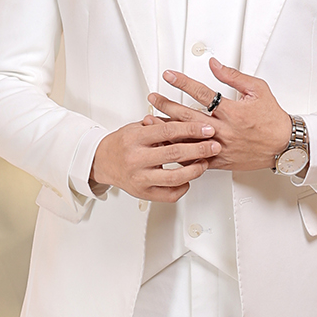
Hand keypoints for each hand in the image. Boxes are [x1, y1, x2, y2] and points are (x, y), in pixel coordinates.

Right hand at [90, 116, 220, 202]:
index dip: (191, 129)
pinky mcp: (143, 194)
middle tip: (214, 146)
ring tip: (204, 163)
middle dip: (199, 149)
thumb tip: (189, 122)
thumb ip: (161, 126)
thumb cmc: (122, 143)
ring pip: (175, 177)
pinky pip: (170, 194)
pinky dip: (183, 187)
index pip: (168, 131)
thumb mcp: (138, 128)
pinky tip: (188, 179)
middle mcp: (136, 159)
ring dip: (195, 170)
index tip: (207, 128)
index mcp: (135, 139)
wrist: (102, 161)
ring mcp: (140, 178)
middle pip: (174, 153)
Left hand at [147, 60, 292, 171]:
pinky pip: (196, 159)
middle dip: (166, 105)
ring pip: (187, 139)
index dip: (182, 82)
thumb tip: (215, 65)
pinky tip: (166, 148)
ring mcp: (220, 147)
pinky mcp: (220, 160)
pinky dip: (179, 154)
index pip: (201, 93)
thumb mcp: (258, 90)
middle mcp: (224, 130)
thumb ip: (234, 76)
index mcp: (232, 111)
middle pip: (187, 116)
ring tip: (150, 122)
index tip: (169, 75)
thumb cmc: (273, 119)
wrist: (284, 146)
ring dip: (167, 129)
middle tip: (153, 97)